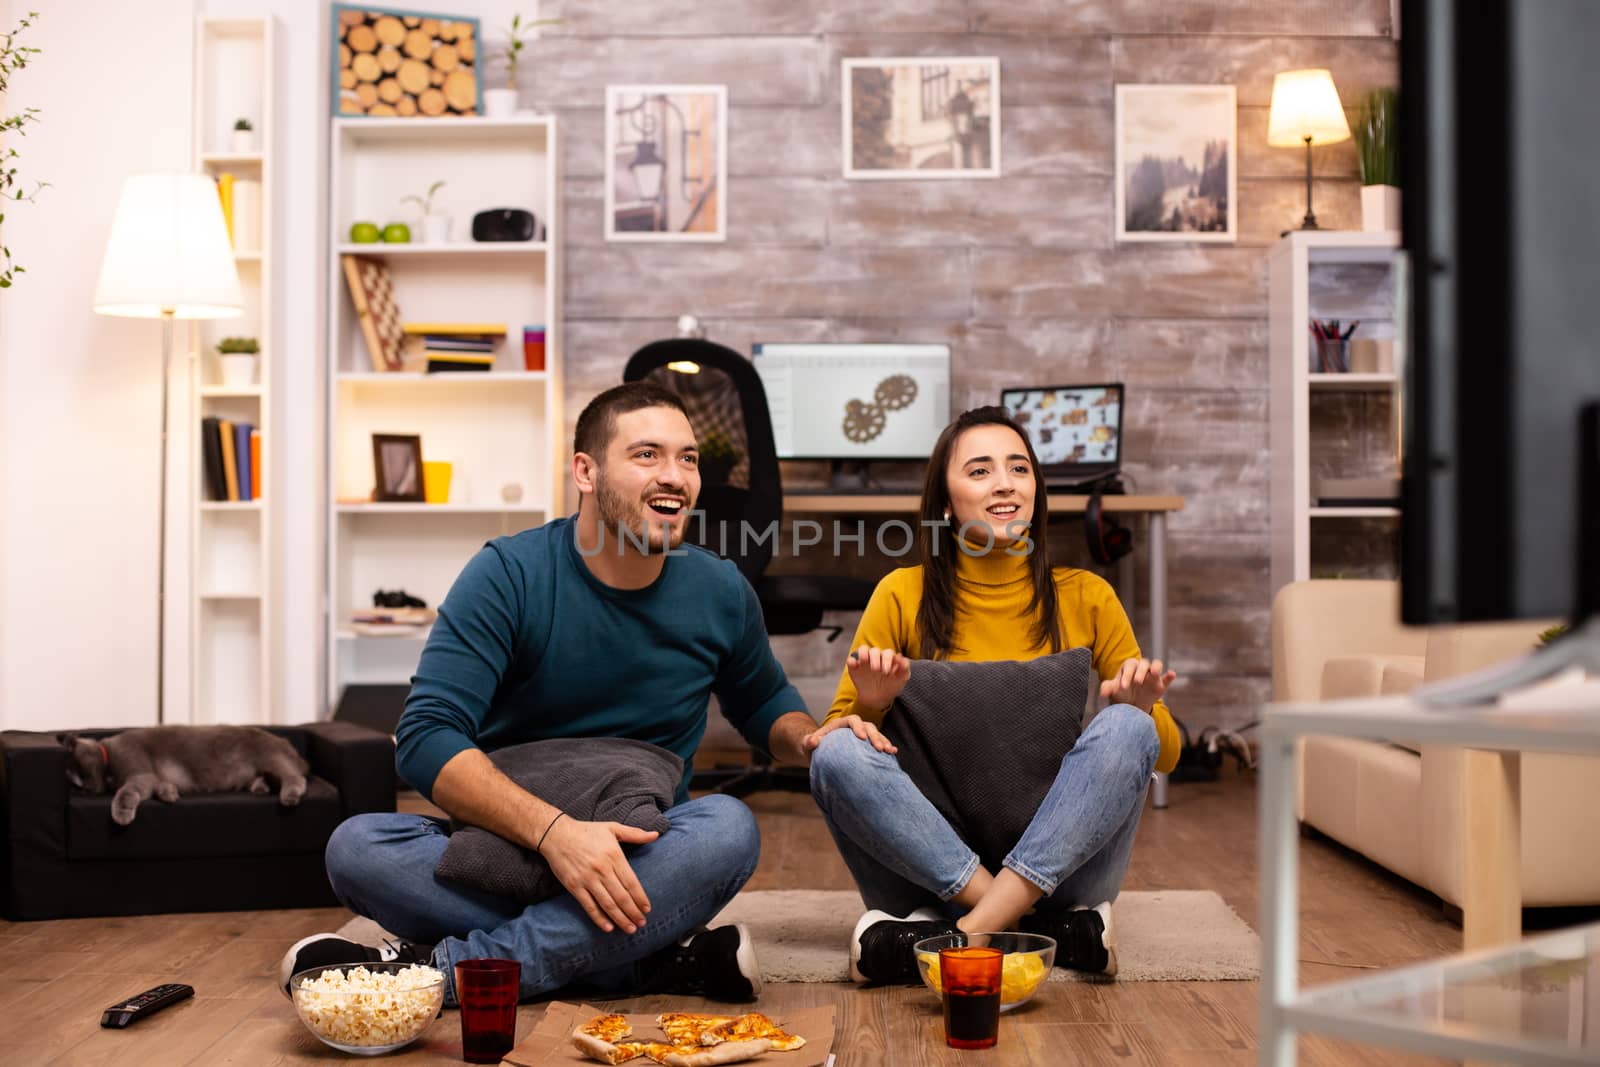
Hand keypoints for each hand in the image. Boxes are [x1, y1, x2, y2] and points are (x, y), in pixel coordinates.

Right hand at [538, 815, 657, 933]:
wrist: (556, 834)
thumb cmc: (587, 831)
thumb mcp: (612, 827)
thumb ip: (635, 834)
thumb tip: (655, 835)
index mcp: (614, 856)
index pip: (631, 882)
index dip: (640, 898)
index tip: (647, 909)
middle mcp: (602, 869)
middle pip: (622, 896)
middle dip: (633, 912)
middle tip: (642, 923)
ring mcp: (587, 879)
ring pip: (608, 904)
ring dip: (620, 919)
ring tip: (630, 929)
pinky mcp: (574, 886)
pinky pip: (589, 906)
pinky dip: (599, 918)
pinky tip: (608, 927)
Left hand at [801, 713, 897, 754]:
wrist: (819, 752)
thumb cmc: (813, 747)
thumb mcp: (808, 744)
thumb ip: (809, 741)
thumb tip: (813, 741)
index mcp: (841, 723)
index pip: (852, 720)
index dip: (858, 727)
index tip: (862, 738)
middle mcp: (854, 727)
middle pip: (868, 726)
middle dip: (875, 736)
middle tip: (879, 748)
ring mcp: (862, 735)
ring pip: (876, 734)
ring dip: (883, 741)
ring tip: (889, 751)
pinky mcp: (866, 744)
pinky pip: (878, 743)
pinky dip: (886, 746)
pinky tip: (893, 753)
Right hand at [846, 645, 910, 712]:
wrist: (878, 700)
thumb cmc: (891, 687)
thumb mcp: (901, 680)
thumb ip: (904, 668)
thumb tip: (900, 656)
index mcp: (888, 658)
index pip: (888, 653)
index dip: (888, 660)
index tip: (887, 673)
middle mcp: (876, 657)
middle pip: (875, 651)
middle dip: (876, 659)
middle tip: (877, 670)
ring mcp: (864, 662)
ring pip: (863, 649)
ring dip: (863, 654)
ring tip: (864, 661)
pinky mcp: (854, 668)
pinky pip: (851, 660)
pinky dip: (851, 661)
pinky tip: (854, 666)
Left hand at [1099, 658, 1176, 712]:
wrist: (1131, 707)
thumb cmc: (1121, 694)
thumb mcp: (1113, 690)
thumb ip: (1107, 688)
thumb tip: (1103, 693)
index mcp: (1129, 666)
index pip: (1129, 665)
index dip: (1126, 675)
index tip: (1123, 687)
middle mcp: (1142, 668)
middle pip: (1143, 663)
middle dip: (1140, 672)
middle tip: (1137, 682)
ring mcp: (1152, 676)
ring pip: (1156, 665)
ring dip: (1156, 668)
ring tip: (1154, 673)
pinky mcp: (1161, 685)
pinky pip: (1167, 678)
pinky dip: (1170, 676)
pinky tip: (1171, 674)